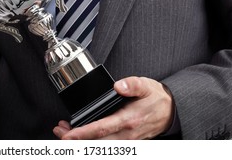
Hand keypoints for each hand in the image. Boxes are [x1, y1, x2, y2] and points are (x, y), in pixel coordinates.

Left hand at [53, 76, 173, 139]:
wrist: (171, 111)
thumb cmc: (156, 98)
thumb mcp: (146, 85)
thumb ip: (132, 84)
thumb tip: (118, 85)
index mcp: (129, 120)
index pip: (101, 129)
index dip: (82, 133)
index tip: (68, 134)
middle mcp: (126, 134)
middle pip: (96, 142)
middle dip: (75, 140)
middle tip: (59, 132)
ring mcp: (127, 140)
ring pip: (100, 146)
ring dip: (82, 143)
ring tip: (65, 134)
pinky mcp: (126, 142)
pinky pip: (107, 146)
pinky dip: (92, 143)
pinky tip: (82, 137)